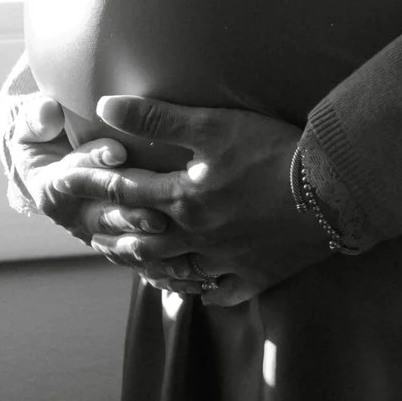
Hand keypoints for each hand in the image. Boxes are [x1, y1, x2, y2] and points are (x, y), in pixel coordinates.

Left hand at [82, 94, 329, 309]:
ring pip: (174, 272)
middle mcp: (196, 237)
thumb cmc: (273, 151)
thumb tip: (106, 106)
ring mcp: (226, 261)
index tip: (67, 182)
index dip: (93, 186)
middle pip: (141, 242)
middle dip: (113, 235)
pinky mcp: (256, 276)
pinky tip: (195, 289)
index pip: (124, 194)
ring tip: (131, 261)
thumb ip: (158, 118)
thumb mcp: (214, 125)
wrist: (334, 190)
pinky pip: (219, 293)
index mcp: (183, 199)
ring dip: (147, 267)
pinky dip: (201, 291)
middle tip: (91, 233)